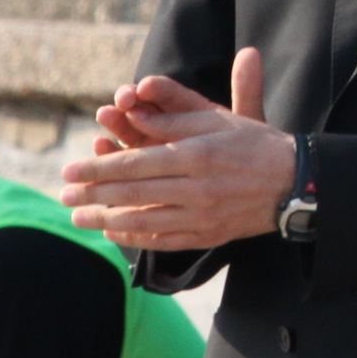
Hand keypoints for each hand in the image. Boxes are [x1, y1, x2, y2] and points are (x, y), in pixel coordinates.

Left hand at [61, 48, 295, 251]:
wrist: (294, 183)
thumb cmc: (254, 142)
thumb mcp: (218, 118)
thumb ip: (174, 119)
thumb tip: (135, 117)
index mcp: (196, 153)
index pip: (136, 163)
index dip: (99, 168)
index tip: (71, 169)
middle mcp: (196, 188)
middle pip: (133, 194)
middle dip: (92, 195)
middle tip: (62, 195)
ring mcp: (202, 216)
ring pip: (143, 220)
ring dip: (105, 219)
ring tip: (78, 216)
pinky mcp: (207, 235)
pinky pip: (163, 240)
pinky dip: (134, 237)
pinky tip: (112, 230)